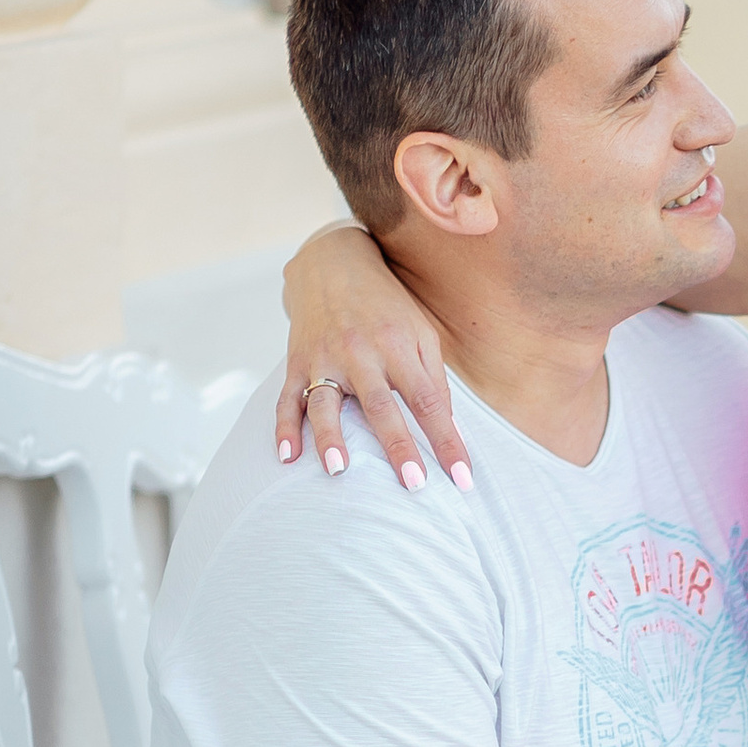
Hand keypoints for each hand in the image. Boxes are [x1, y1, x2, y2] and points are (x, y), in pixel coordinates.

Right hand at [275, 224, 473, 487]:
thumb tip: (448, 427)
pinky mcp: (296, 361)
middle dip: (398, 446)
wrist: (331, 262)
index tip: (462, 478)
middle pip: (381, 406)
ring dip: (330, 438)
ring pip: (326, 403)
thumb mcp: (420, 332)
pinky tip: (288, 457)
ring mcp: (324, 357)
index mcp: (398, 345)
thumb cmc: (385, 306)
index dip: (447, 440)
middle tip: (414, 485)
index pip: (428, 401)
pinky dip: (285, 428)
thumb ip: (433, 379)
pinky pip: (287, 399)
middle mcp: (360, 352)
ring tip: (339, 471)